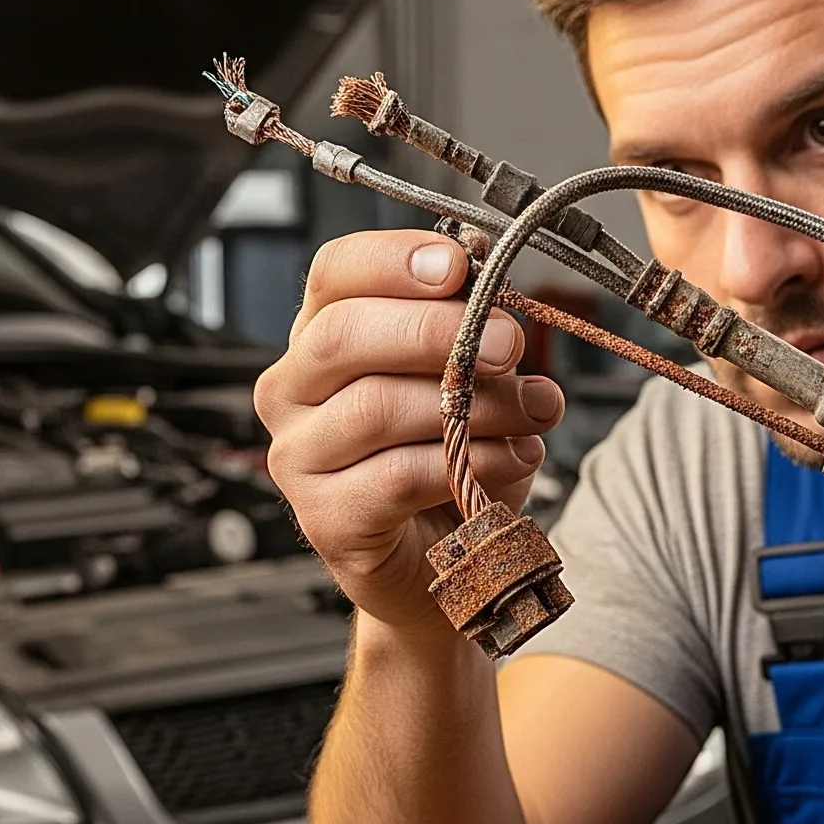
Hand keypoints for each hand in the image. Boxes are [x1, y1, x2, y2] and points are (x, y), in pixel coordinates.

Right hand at [254, 230, 564, 633]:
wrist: (440, 564)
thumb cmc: (446, 464)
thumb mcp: (466, 384)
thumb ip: (474, 339)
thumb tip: (504, 308)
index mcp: (319, 338)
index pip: (334, 275)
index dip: (393, 260)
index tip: (460, 262)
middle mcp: (292, 393)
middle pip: (343, 336)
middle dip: (437, 331)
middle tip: (511, 342)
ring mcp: (298, 458)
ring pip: (375, 408)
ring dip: (470, 405)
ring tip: (531, 412)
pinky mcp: (326, 518)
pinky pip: (399, 476)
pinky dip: (469, 463)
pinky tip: (514, 458)